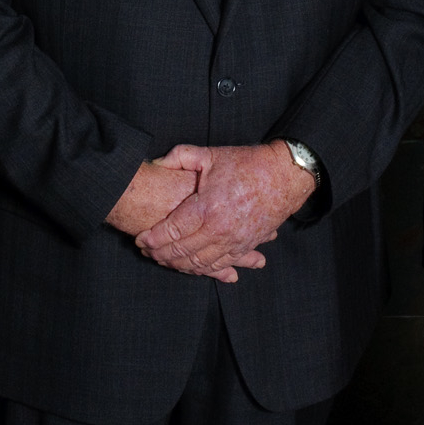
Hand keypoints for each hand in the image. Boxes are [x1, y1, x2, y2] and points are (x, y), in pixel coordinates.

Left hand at [107, 160, 264, 282]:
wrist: (284, 176)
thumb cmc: (247, 164)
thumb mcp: (210, 154)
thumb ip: (180, 157)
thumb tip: (156, 163)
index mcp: (207, 207)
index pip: (172, 231)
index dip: (152, 238)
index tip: (139, 239)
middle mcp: (219, 230)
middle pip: (182, 252)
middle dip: (160, 254)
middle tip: (146, 252)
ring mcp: (234, 242)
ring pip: (199, 263)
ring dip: (178, 265)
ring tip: (163, 260)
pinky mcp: (245, 246)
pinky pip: (219, 265)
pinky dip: (202, 269)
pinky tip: (190, 267)